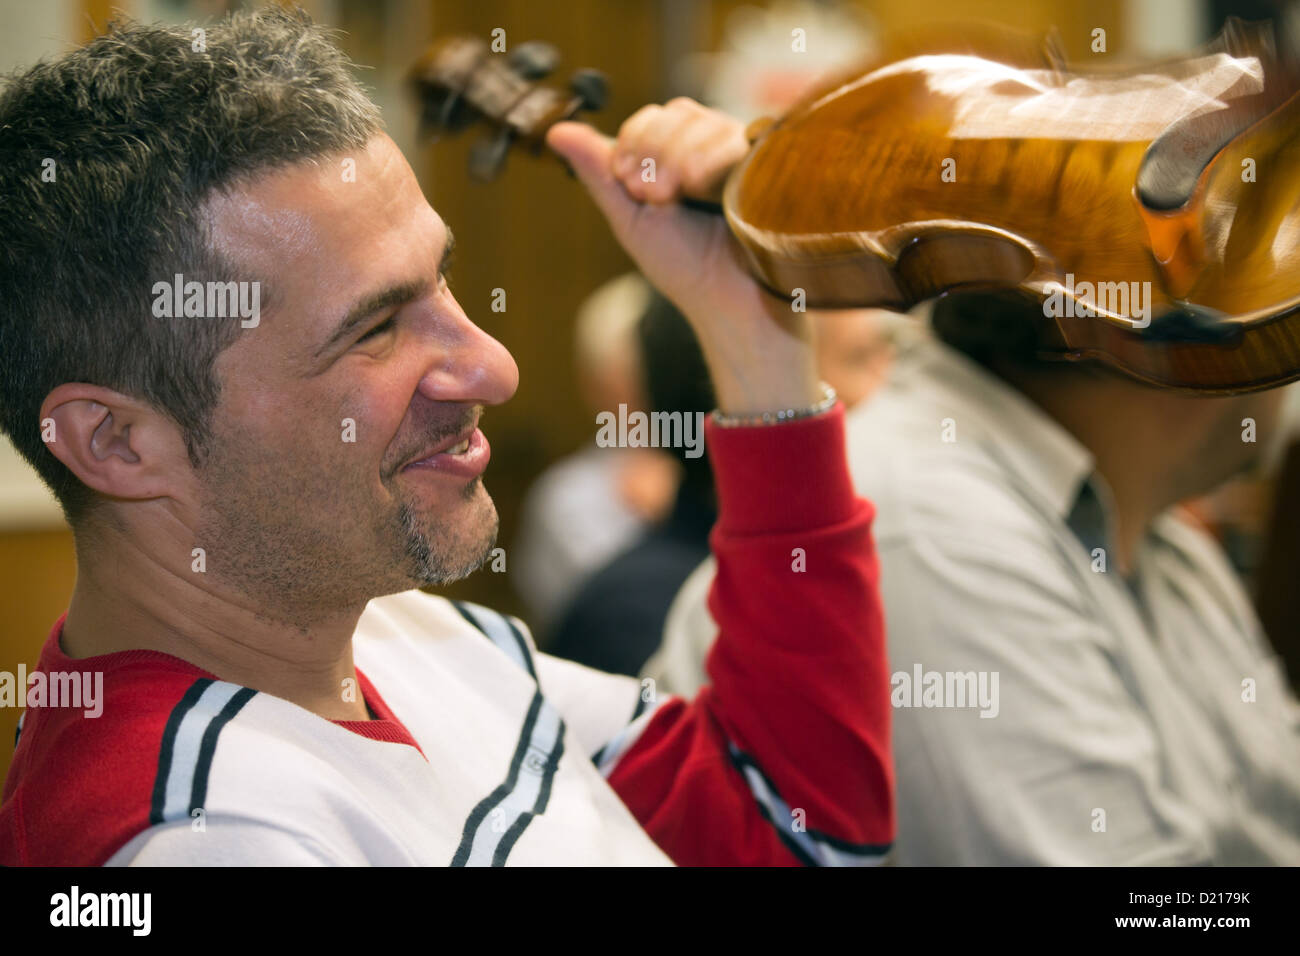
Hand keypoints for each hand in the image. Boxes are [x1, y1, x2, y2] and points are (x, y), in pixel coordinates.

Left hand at [547, 99, 819, 416]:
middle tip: (653, 196)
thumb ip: (599, 173)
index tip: (630, 186)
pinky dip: (706, 157)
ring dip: (676, 156)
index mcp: (680, 161)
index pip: (650, 118)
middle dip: (652, 150)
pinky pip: (732, 135)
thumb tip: (555, 130)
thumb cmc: (686, 270)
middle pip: (675, 112)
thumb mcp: (631, 219)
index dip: (633, 142)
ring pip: (701, 119)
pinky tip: (699, 186)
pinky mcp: (768, 164)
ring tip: (677, 198)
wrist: (734, 305)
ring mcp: (744, 155)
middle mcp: (715, 151)